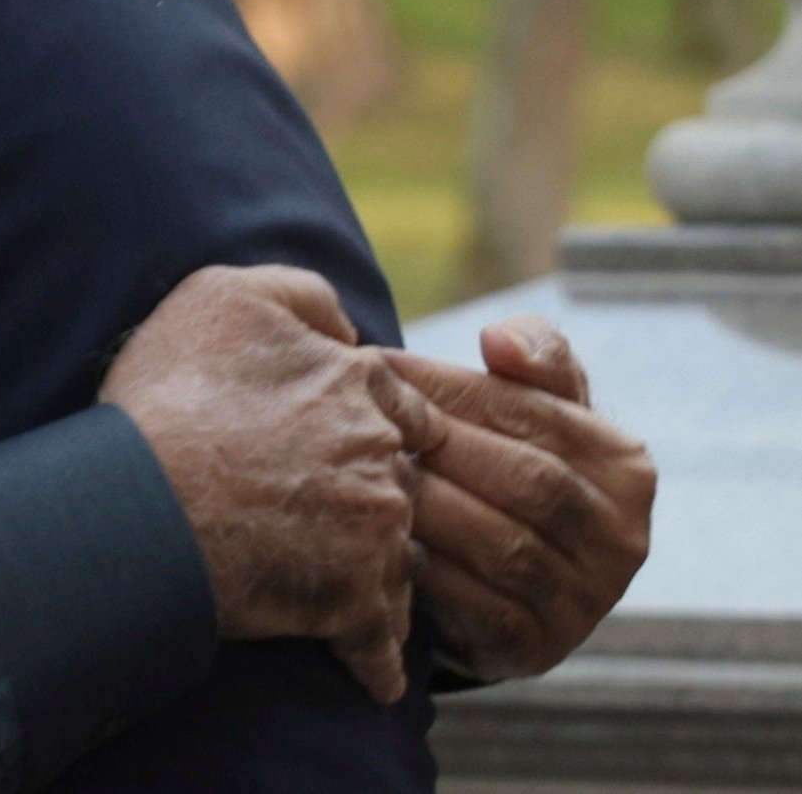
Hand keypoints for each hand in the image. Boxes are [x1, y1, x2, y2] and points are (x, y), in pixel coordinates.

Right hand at [102, 264, 444, 704]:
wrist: (138, 500)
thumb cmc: (170, 396)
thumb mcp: (224, 296)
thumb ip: (301, 296)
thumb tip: (348, 328)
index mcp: (364, 386)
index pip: (406, 409)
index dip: (372, 428)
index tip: (337, 449)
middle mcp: (386, 459)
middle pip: (406, 484)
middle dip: (377, 501)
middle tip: (325, 515)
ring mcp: (377, 536)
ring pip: (402, 562)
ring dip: (375, 575)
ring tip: (331, 587)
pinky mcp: (355, 606)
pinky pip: (384, 647)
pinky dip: (376, 663)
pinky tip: (364, 671)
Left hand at [384, 318, 653, 681]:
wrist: (504, 575)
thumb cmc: (510, 461)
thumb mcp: (533, 405)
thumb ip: (533, 355)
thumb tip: (499, 338)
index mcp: (626, 465)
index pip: (530, 413)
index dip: (447, 387)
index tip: (375, 366)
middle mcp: (623, 538)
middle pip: (523, 478)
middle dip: (435, 446)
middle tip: (360, 422)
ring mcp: (587, 600)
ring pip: (502, 542)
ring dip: (428, 506)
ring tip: (363, 474)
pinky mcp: (538, 648)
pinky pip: (478, 604)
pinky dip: (427, 570)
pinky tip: (380, 540)